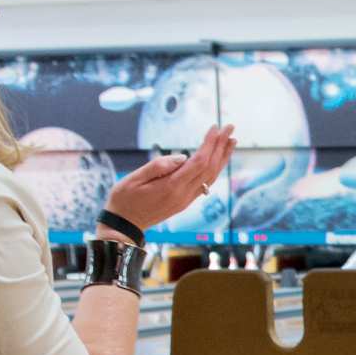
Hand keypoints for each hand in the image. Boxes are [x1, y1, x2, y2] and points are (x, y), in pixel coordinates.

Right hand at [105, 125, 235, 232]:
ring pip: (210, 177)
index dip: (209, 144)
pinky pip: (205, 184)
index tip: (215, 128)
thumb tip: (183, 157)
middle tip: (230, 128)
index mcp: (171, 187)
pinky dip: (215, 169)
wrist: (124, 226)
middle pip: (209, 168)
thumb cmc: (124, 200)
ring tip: (231, 141)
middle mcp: (183, 195)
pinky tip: (218, 160)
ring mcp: (185, 200)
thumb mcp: (134, 179)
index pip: (198, 162)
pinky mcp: (184, 202)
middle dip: (221, 146)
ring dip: (222, 158)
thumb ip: (158, 166)